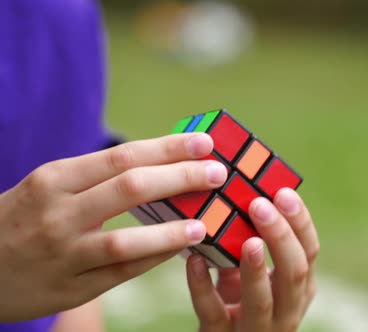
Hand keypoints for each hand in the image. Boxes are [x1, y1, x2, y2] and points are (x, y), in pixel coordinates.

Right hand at [0, 133, 227, 320]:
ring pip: (126, 239)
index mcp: (54, 179)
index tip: (204, 143)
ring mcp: (64, 253)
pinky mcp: (70, 287)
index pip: (122, 157)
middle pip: (131, 188)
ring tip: (204, 223)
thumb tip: (162, 163)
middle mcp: (58, 213)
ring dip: (172, 230)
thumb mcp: (49, 186)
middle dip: (182, 178)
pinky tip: (180, 248)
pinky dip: (154, 258)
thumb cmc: (23, 218)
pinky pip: (122, 272)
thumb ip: (98, 177)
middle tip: (218, 173)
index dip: (168, 149)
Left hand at [187, 189, 318, 331]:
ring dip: (255, 269)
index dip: (300, 221)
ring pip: (262, 300)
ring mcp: (257, 328)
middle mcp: (287, 309)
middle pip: (294, 272)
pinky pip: (214, 313)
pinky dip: (204, 286)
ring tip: (248, 240)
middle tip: (260, 205)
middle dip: (280, 237)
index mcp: (299, 286)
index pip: (310, 250)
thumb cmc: (239, 300)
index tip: (284, 192)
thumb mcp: (252, 273)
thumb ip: (250, 242)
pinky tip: (195, 261)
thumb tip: (236, 194)